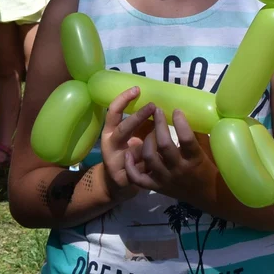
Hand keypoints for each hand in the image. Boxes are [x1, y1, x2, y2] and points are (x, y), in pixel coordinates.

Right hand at [101, 87, 154, 201]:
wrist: (118, 184)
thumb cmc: (130, 155)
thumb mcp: (131, 138)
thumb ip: (141, 125)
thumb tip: (162, 105)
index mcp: (110, 132)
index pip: (113, 112)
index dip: (123, 100)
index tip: (137, 89)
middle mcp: (110, 145)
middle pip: (122, 130)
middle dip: (138, 117)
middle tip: (153, 106)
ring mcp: (115, 162)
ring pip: (135, 149)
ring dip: (151, 143)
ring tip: (163, 138)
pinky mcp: (124, 177)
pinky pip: (144, 167)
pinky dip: (154, 163)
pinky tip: (162, 161)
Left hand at [124, 108, 216, 203]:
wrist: (206, 195)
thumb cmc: (208, 168)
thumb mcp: (206, 150)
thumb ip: (197, 133)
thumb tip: (188, 112)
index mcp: (195, 159)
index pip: (187, 139)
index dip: (180, 123)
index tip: (176, 111)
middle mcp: (179, 169)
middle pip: (164, 145)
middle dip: (159, 125)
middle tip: (157, 111)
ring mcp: (165, 179)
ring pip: (150, 158)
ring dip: (147, 140)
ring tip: (149, 130)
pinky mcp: (155, 187)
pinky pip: (138, 178)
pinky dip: (130, 166)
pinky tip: (128, 153)